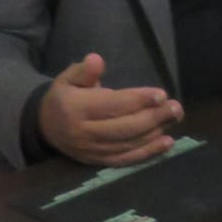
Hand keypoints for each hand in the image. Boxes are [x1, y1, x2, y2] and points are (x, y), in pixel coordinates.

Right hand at [37, 53, 182, 167]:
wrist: (46, 127)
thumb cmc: (64, 97)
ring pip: (128, 144)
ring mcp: (92, 150)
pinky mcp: (98, 162)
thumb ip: (83, 70)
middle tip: (175, 107)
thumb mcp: (68, 78)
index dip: (137, 100)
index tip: (161, 94)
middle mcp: (84, 133)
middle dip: (153, 117)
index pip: (111, 105)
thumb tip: (97, 59)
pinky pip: (125, 160)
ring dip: (155, 132)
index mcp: (75, 109)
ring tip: (175, 118)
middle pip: (124, 127)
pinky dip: (148, 153)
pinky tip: (167, 143)